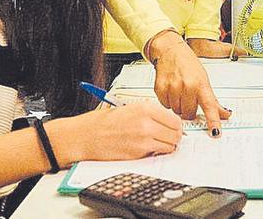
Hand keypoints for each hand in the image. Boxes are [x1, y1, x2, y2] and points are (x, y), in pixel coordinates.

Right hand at [55, 102, 182, 162]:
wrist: (86, 136)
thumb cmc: (103, 123)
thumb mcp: (129, 108)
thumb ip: (149, 113)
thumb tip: (166, 120)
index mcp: (145, 108)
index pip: (174, 118)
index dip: (176, 125)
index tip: (174, 128)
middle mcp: (146, 122)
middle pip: (176, 132)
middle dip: (175, 136)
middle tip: (169, 138)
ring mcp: (144, 138)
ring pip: (171, 145)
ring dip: (168, 146)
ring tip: (159, 144)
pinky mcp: (139, 152)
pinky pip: (159, 153)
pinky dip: (158, 153)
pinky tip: (149, 149)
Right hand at [149, 32, 232, 135]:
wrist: (170, 51)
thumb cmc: (188, 64)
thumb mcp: (204, 80)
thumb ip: (213, 100)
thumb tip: (225, 114)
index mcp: (201, 84)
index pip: (210, 106)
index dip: (213, 121)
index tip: (215, 133)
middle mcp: (187, 86)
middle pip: (189, 114)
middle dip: (189, 109)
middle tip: (188, 98)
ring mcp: (172, 87)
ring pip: (176, 111)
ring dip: (178, 106)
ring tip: (179, 92)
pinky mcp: (160, 89)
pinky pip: (165, 106)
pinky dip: (168, 101)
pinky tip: (170, 90)